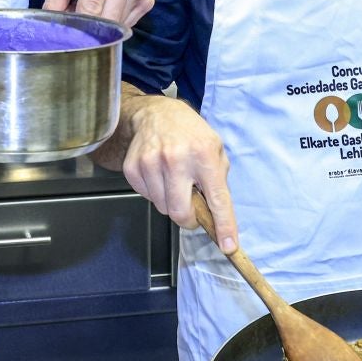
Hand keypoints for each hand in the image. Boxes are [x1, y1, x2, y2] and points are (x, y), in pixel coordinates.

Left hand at [44, 0, 153, 24]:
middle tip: (74, 20)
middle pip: (107, 20)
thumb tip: (53, 33)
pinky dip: (113, 23)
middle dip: (89, 29)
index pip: (91, 8)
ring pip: (118, 26)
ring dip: (102, 26)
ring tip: (90, 6)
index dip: (76, 27)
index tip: (65, 34)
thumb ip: (54, 1)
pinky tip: (106, 6)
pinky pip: (127, 24)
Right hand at [120, 95, 237, 252]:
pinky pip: (147, 197)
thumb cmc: (190, 134)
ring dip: (171, 202)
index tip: (228, 246)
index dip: (224, 226)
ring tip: (174, 181)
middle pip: (180, 212)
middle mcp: (176, 159)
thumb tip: (216, 216)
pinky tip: (160, 175)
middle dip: (188, 219)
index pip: (217, 199)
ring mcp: (151, 163)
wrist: (155, 114)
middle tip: (192, 211)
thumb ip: (218, 180)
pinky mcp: (133, 167)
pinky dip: (155, 193)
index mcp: (204, 155)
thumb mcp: (215, 149)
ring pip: (162, 207)